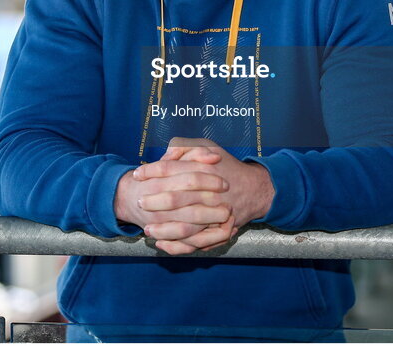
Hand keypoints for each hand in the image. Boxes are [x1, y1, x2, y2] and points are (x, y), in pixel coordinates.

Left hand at [135, 138, 274, 254]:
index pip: (171, 169)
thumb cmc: (227, 167)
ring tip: (147, 228)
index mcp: (204, 169)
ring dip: (162, 228)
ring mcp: (214, 214)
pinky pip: (194, 242)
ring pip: (183, 226)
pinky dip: (176, 245)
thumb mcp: (209, 147)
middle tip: (139, 202)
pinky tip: (162, 242)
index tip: (137, 175)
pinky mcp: (218, 231)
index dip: (151, 171)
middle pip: (174, 199)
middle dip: (153, 202)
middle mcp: (209, 192)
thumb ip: (186, 147)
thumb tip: (165, 156)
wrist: (255, 190)